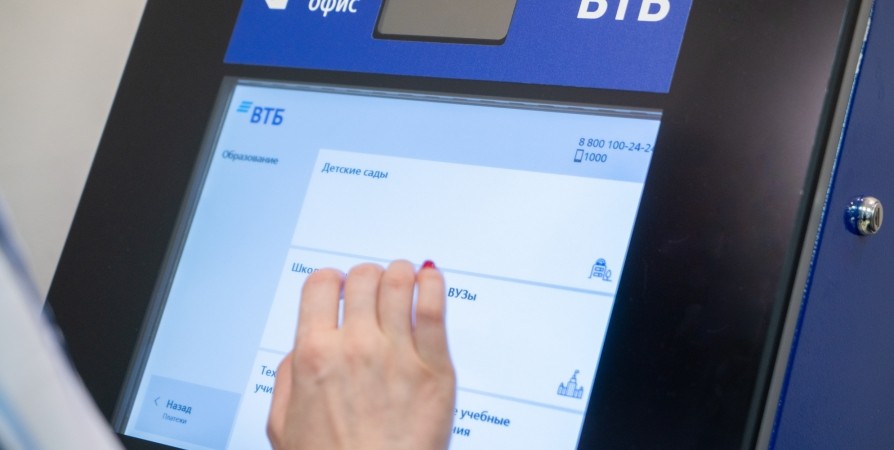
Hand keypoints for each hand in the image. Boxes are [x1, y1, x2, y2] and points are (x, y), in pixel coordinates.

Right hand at [268, 260, 455, 449]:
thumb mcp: (284, 425)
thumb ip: (289, 377)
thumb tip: (302, 347)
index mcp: (315, 355)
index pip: (320, 285)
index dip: (329, 281)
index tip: (337, 286)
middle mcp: (355, 346)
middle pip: (362, 278)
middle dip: (365, 277)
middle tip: (372, 287)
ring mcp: (398, 354)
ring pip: (398, 283)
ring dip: (398, 274)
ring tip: (402, 279)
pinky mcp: (435, 369)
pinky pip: (434, 309)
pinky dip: (432, 284)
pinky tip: (430, 279)